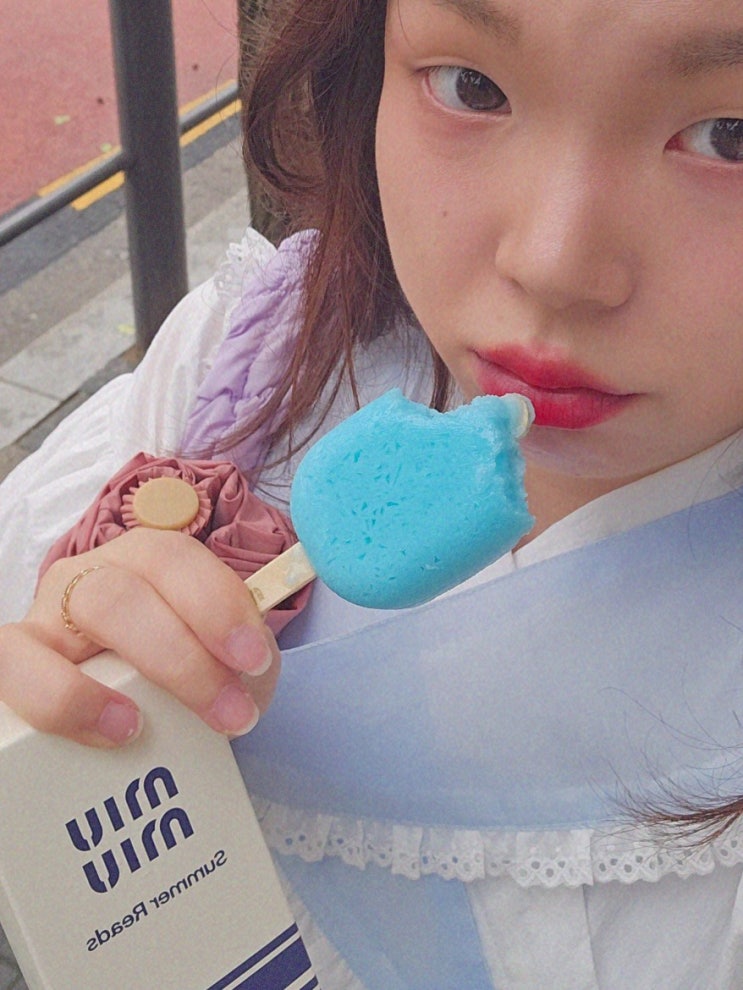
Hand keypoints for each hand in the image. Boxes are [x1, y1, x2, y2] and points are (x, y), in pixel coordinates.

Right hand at [0, 528, 279, 746]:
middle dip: (182, 656)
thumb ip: (238, 667)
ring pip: (68, 623)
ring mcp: (43, 622)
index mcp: (145, 565)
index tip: (253, 660)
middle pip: (122, 595)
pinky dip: (60, 702)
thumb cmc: (174, 685)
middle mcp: (89, 580)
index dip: (216, 603)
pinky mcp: (9, 667)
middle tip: (229, 714)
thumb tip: (247, 685)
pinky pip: (8, 670)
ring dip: (100, 688)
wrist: (116, 720)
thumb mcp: (215, 667)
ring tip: (142, 730)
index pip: (174, 559)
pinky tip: (104, 732)